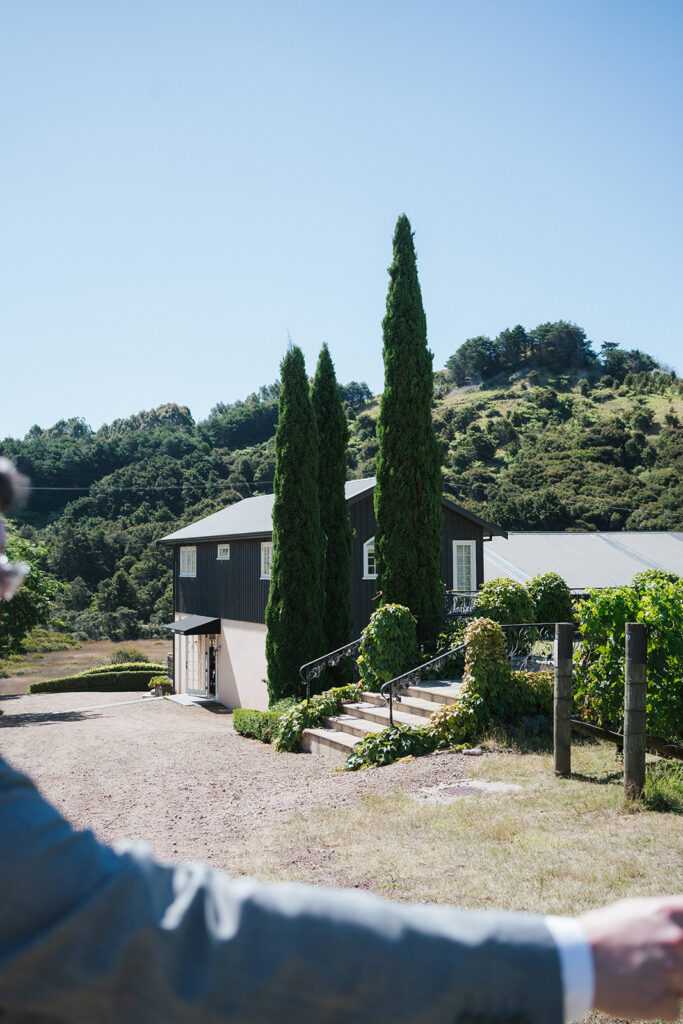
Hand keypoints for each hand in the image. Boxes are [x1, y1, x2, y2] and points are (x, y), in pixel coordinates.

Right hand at [579, 897, 682, 1020]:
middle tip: (652, 962)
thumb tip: (679, 926)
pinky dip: (658, 1004)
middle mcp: (676, 940)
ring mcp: (672, 972)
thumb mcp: (633, 910)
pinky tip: (637, 992)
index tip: (675, 946)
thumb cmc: (600, 931)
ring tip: (642, 977)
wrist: (576, 960)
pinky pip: (673, 1008)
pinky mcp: (664, 1002)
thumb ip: (664, 919)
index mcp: (669, 913)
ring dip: (669, 984)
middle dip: (676, 961)